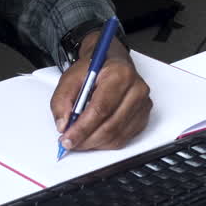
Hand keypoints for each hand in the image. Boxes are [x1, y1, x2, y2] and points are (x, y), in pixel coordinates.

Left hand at [50, 32, 151, 152]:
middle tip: (70, 143)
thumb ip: (62, 100)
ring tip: (79, 141)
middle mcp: (136, 90)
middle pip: (110, 126)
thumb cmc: (94, 69)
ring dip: (94, 144)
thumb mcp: (71, 77)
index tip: (67, 138)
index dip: (82, 128)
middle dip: (86, 139)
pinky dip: (105, 143)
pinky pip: (123, 138)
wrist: (111, 62)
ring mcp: (143, 104)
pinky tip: (93, 137)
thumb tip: (63, 125)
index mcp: (120, 74)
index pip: (101, 108)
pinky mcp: (143, 116)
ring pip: (117, 136)